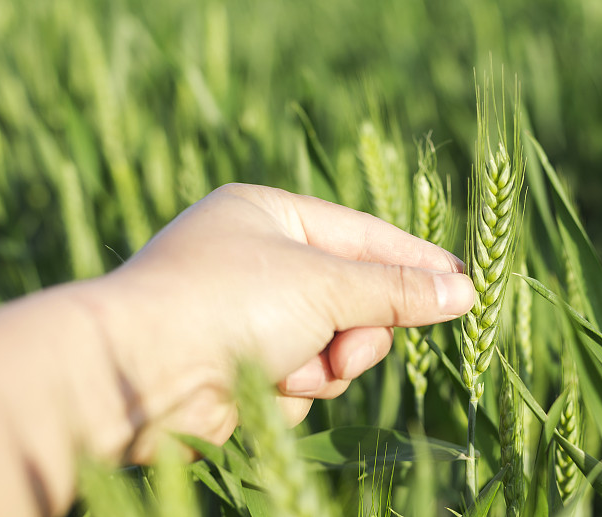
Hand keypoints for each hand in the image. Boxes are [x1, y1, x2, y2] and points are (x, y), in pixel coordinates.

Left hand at [93, 184, 474, 460]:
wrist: (137, 374)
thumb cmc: (227, 301)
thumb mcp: (323, 285)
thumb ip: (395, 291)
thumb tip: (461, 292)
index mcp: (269, 216)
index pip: (364, 235)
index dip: (415, 260)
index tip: (464, 281)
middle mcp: (257, 261)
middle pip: (352, 296)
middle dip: (358, 329)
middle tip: (353, 347)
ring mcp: (248, 314)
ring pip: (331, 344)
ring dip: (325, 363)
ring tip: (296, 369)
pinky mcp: (241, 364)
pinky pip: (301, 377)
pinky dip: (293, 387)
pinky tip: (264, 386)